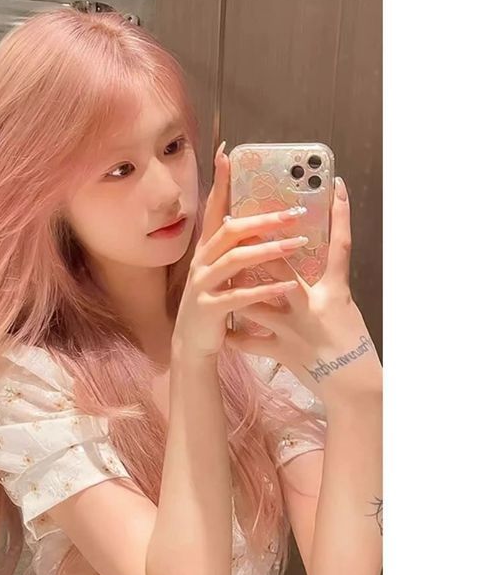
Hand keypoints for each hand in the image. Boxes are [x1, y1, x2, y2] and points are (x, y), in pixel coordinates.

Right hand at [172, 141, 309, 359]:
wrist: (192, 343)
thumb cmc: (213, 303)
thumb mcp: (222, 272)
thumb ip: (237, 249)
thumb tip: (260, 224)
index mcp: (207, 250)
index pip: (214, 209)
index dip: (219, 181)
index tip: (227, 154)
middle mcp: (202, 262)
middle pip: (231, 230)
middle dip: (263, 218)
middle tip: (295, 211)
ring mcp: (203, 285)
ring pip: (235, 259)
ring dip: (268, 250)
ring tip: (298, 244)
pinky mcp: (209, 308)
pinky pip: (239, 296)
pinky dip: (264, 290)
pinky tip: (287, 286)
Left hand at [223, 174, 378, 388]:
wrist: (353, 386)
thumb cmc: (354, 344)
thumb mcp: (347, 307)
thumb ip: (330, 281)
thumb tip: (322, 253)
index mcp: (335, 292)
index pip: (340, 247)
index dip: (340, 217)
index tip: (335, 188)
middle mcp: (312, 306)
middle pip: (282, 270)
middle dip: (261, 249)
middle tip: (241, 228)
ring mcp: (293, 330)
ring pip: (255, 304)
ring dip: (238, 291)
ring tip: (220, 276)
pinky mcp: (280, 351)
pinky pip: (249, 342)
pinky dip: (235, 335)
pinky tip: (223, 329)